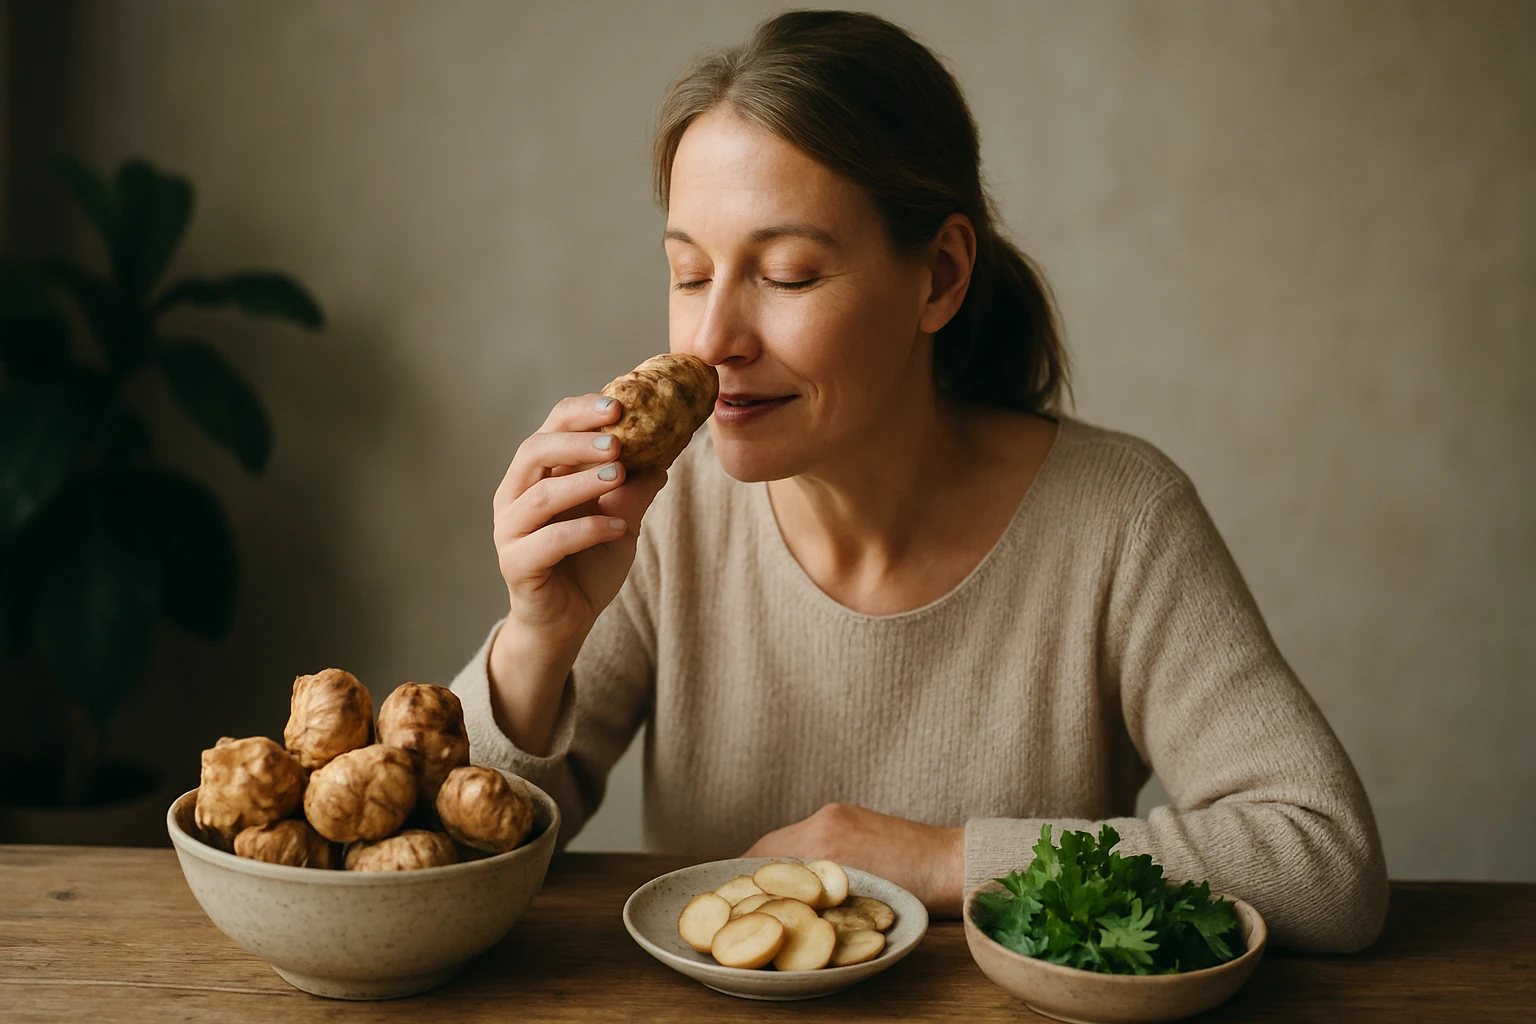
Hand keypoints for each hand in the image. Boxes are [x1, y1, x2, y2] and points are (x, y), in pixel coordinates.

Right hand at [493, 393, 667, 651]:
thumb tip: (669, 451)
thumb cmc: (589, 565)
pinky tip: (620, 526)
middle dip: (577, 441)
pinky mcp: (516, 565)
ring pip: (540, 496)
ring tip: (621, 475)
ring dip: (583, 482)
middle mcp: (515, 496)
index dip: (580, 412)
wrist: (567, 621)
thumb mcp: (622, 519)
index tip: (618, 405)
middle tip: (618, 441)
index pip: (551, 428)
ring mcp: (511, 531)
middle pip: (534, 451)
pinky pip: (549, 541)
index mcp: (536, 475)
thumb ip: (636, 488)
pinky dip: (587, 530)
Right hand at [742, 803, 965, 917]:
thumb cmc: (916, 893)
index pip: (761, 859)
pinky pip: (810, 833)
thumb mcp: (856, 905)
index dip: (739, 881)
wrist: (955, 865)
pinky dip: (799, 853)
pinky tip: (803, 875)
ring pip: (788, 839)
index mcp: (824, 841)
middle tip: (741, 899)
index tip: (729, 900)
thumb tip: (781, 907)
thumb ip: (815, 899)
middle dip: (752, 872)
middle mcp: (825, 821)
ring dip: (776, 863)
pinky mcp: (849, 814)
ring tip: (769, 891)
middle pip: (769, 847)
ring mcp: (838, 814)